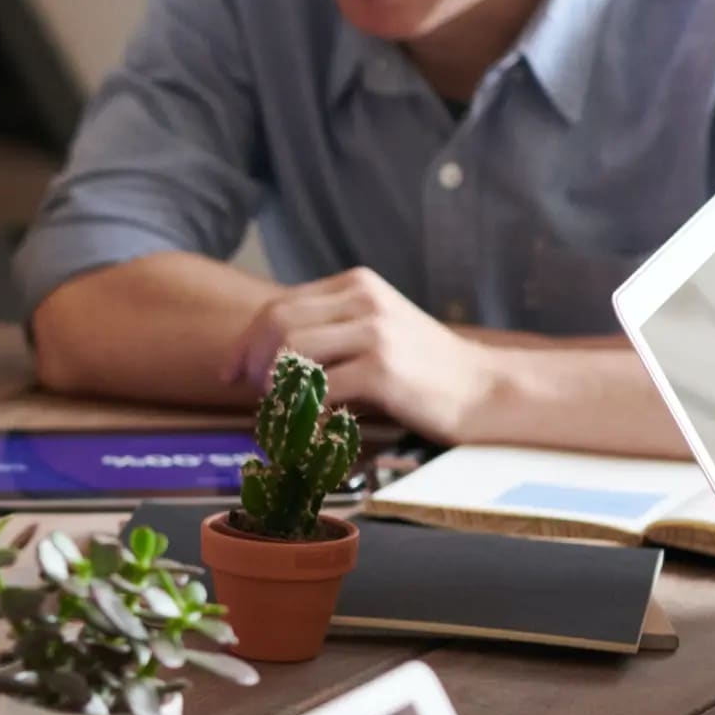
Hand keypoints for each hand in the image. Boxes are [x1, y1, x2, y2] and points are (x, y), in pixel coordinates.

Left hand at [226, 268, 494, 438]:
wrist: (483, 389)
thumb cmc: (423, 369)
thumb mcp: (374, 330)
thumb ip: (326, 332)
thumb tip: (260, 357)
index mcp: (356, 285)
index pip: (279, 307)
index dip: (245, 343)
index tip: (231, 374)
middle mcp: (363, 300)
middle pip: (277, 326)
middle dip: (251, 364)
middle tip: (250, 396)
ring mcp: (374, 333)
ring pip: (292, 355)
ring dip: (275, 390)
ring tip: (280, 413)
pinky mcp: (382, 370)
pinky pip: (319, 391)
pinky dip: (304, 415)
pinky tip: (310, 429)